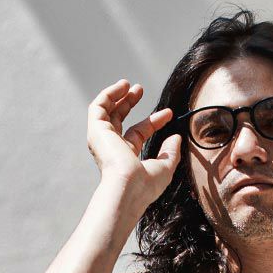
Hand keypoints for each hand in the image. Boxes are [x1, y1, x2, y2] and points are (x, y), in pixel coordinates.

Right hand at [86, 78, 180, 206]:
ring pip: (106, 111)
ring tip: (128, 84)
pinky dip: (109, 94)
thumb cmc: (145, 186)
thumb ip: (171, 152)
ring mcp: (103, 139)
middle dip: (129, 103)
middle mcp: (112, 148)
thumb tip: (176, 138)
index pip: (139, 133)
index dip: (154, 122)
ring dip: (117, 95)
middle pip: (119, 119)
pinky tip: (122, 86)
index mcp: (126, 158)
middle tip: (140, 89)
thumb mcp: (165, 168)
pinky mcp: (96, 131)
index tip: (168, 114)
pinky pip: (98, 106)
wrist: (128, 189)